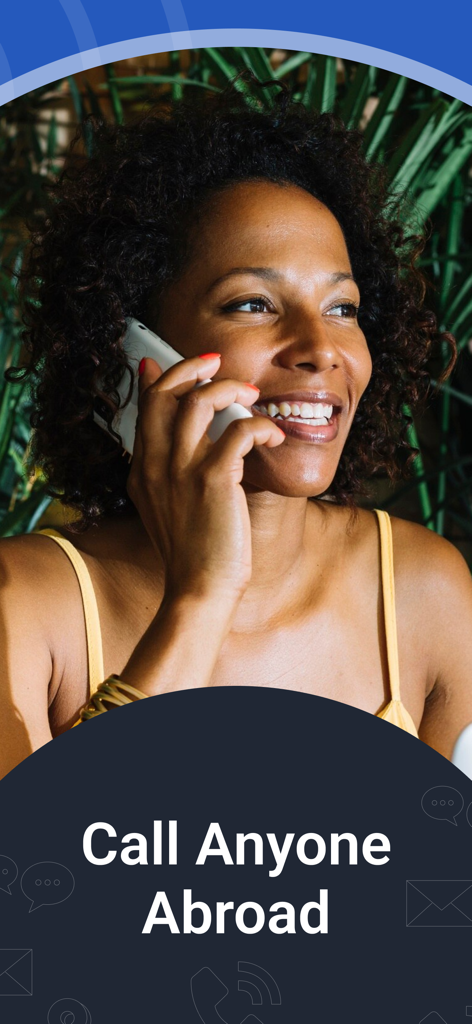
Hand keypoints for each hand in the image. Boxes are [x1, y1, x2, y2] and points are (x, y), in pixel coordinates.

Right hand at [126, 353, 284, 607]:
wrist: (198, 590)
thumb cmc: (193, 552)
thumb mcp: (167, 508)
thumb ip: (168, 471)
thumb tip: (178, 440)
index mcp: (144, 470)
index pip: (147, 404)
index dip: (165, 375)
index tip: (187, 365)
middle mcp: (157, 464)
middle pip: (165, 392)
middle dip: (193, 367)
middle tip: (218, 364)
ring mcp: (182, 471)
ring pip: (200, 400)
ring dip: (231, 388)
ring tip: (253, 397)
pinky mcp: (214, 481)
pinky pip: (240, 431)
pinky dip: (262, 427)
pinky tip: (273, 439)